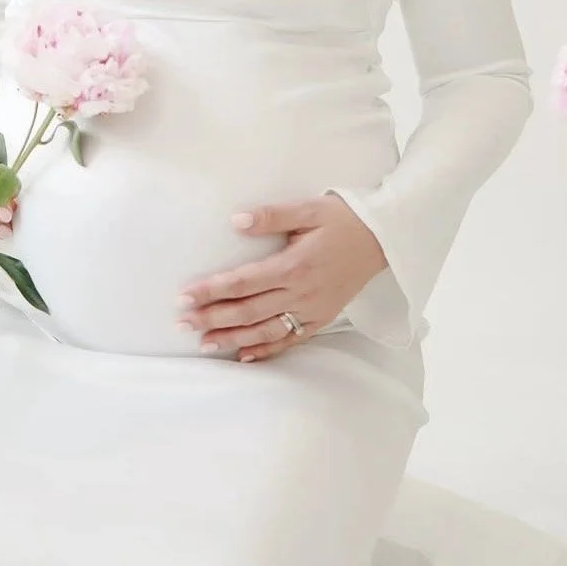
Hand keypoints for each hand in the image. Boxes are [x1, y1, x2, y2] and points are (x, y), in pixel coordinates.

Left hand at [175, 193, 387, 361]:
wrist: (384, 239)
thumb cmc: (344, 219)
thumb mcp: (309, 209)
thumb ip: (272, 216)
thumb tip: (235, 220)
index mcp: (294, 265)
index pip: (243, 281)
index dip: (211, 290)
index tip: (184, 296)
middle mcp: (301, 293)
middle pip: (249, 310)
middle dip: (213, 318)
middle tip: (182, 323)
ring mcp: (312, 309)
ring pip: (266, 330)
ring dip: (234, 338)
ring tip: (204, 344)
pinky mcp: (322, 317)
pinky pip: (291, 339)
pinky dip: (267, 349)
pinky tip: (245, 355)